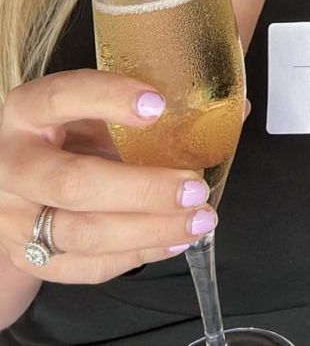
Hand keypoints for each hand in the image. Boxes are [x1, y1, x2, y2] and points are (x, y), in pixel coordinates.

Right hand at [0, 70, 217, 284]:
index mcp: (28, 110)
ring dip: (148, 230)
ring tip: (198, 220)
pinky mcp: (26, 256)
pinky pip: (84, 266)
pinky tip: (173, 240)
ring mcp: (14, 217)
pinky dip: (135, 255)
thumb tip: (234, 108)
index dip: (109, 99)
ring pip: (81, 233)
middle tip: (195, 187)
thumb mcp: (92, 107)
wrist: (12, 182)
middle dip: (142, 189)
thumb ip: (148, 104)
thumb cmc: (65, 133)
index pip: (64, 96)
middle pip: (73, 183)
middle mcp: (13, 163)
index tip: (159, 104)